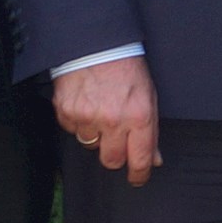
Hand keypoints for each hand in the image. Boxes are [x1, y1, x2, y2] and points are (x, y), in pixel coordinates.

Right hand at [55, 54, 161, 184]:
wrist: (96, 44)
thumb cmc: (125, 67)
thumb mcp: (149, 96)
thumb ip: (151, 131)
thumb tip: (154, 158)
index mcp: (139, 116)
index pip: (140, 159)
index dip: (139, 174)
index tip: (138, 178)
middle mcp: (114, 120)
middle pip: (112, 160)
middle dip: (116, 155)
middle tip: (117, 140)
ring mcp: (88, 117)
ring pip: (91, 145)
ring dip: (96, 134)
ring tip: (101, 110)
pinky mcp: (67, 112)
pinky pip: (73, 130)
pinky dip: (79, 121)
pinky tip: (86, 103)